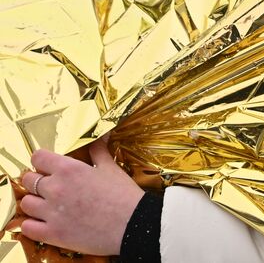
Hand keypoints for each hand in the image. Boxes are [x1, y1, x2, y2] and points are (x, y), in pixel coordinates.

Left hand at [15, 139, 143, 255]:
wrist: (133, 224)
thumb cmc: (124, 195)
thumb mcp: (111, 168)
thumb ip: (99, 151)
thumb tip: (101, 134)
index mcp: (69, 169)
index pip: (38, 157)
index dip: (42, 160)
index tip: (48, 165)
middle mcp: (55, 188)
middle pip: (28, 179)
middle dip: (36, 180)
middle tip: (49, 185)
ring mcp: (51, 212)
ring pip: (26, 203)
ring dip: (34, 202)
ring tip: (47, 205)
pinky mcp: (52, 233)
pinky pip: (27, 227)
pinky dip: (32, 224)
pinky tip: (44, 222)